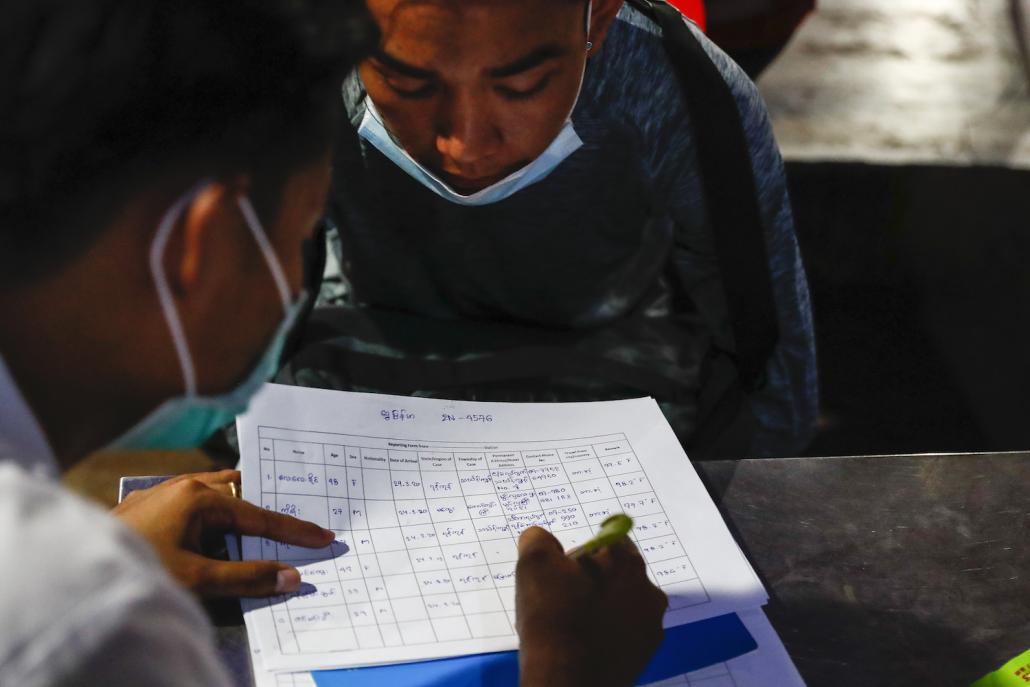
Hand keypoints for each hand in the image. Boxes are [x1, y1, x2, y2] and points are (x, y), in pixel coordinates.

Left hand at [112, 469, 333, 597]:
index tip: (322, 536)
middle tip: (290, 531)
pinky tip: (208, 537)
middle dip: (263, 514)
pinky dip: (211, 519)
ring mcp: (161, 494)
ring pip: (213, 496)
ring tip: (252, 535)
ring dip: (235, 516)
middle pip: (239, 496)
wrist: (74, 571)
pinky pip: (192, 504)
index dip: (293, 530)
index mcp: (199, 497)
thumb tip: (290, 576)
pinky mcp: (145, 508)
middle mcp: (182, 486)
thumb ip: (246, 577)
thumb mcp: (197, 578)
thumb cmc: (136, 569)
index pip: (259, 516)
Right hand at [515, 527, 667, 686]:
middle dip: (593, 581)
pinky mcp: (646, 655)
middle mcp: (649, 591)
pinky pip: (626, 633)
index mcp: (627, 562)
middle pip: (617, 573)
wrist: (566, 681)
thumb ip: (539, 540)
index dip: (580, 555)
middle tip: (564, 600)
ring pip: (623, 604)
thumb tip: (541, 539)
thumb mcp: (534, 564)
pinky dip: (609, 634)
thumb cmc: (553, 618)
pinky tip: (585, 645)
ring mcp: (651, 626)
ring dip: (602, 608)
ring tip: (573, 626)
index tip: (562, 575)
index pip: (607, 541)